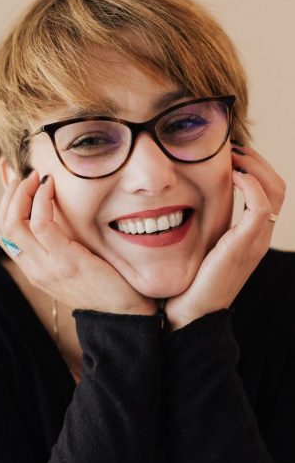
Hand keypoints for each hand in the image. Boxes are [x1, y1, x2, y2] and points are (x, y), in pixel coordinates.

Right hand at [0, 170, 156, 315]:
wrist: (126, 313)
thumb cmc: (106, 284)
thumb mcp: (75, 261)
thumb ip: (61, 241)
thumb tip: (55, 210)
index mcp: (34, 270)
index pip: (2, 233)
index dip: (4, 203)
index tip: (19, 182)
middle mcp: (34, 270)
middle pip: (1, 225)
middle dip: (10, 193)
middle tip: (28, 176)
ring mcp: (47, 267)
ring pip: (14, 222)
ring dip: (22, 192)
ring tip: (38, 177)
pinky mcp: (66, 261)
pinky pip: (41, 223)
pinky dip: (42, 199)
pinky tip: (52, 187)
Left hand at [165, 145, 286, 330]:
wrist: (189, 315)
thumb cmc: (187, 284)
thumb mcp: (198, 247)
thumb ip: (203, 225)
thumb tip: (184, 199)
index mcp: (252, 237)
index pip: (269, 191)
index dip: (254, 166)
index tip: (230, 154)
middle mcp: (259, 237)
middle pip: (278, 185)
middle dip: (257, 160)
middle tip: (232, 147)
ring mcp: (256, 242)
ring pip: (275, 190)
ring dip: (255, 165)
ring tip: (232, 155)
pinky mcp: (245, 245)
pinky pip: (261, 205)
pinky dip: (250, 183)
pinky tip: (231, 175)